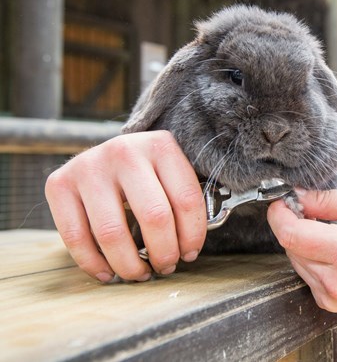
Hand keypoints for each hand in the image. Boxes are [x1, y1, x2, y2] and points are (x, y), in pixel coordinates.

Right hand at [45, 130, 206, 281]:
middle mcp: (124, 152)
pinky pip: (76, 237)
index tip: (189, 254)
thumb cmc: (149, 172)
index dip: (192, 236)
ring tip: (139, 273)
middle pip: (154, 216)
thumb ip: (184, 202)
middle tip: (166, 267)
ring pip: (112, 233)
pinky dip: (93, 264)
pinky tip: (107, 273)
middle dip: (164, 253)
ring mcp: (89, 167)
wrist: (110, 152)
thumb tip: (188, 252)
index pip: (186, 200)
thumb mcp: (172, 173)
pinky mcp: (59, 184)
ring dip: (129, 265)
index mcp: (160, 146)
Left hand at [267, 188, 336, 312]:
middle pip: (290, 246)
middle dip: (293, 224)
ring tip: (329, 232)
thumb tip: (294, 196)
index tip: (282, 200)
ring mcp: (330, 296)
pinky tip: (334, 252)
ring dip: (303, 241)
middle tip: (310, 210)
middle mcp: (335, 280)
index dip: (279, 214)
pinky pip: (305, 273)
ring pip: (295, 259)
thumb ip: (325, 199)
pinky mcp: (328, 303)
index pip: (291, 234)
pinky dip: (311, 258)